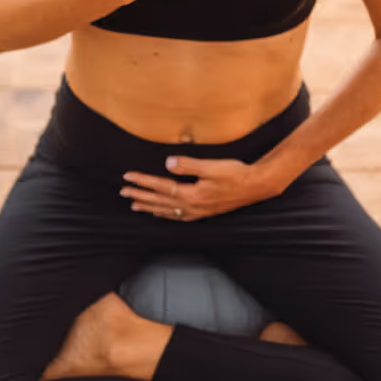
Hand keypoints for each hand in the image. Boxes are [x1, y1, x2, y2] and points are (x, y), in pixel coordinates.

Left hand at [121, 154, 279, 220]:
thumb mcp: (212, 166)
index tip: (128, 177)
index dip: (142, 182)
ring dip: (149, 207)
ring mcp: (198, 212)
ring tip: (135, 205)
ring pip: (167, 211)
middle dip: (140, 196)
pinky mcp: (204, 212)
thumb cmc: (236, 174)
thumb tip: (168, 163)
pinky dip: (166, 215)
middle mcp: (192, 207)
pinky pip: (178, 216)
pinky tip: (162, 214)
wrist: (256, 186)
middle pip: (159, 202)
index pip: (160, 187)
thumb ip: (188, 165)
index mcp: (192, 194)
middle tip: (123, 192)